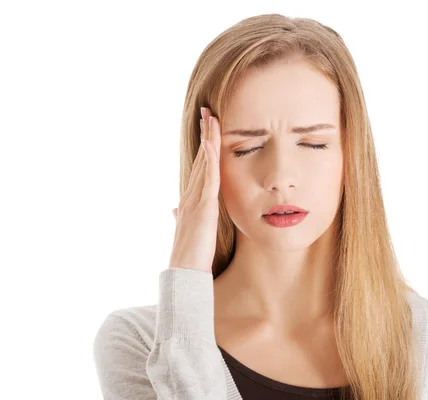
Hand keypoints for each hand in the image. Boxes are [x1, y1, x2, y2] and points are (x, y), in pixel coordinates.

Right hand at [169, 107, 220, 271]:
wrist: (185, 271)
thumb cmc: (189, 253)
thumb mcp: (186, 230)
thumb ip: (180, 216)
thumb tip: (172, 209)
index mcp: (190, 198)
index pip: (200, 166)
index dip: (204, 146)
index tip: (207, 127)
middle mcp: (191, 194)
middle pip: (201, 158)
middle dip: (205, 133)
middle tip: (207, 111)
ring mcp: (196, 199)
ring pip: (204, 162)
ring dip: (208, 138)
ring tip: (211, 117)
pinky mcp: (204, 206)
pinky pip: (209, 178)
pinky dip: (211, 160)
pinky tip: (211, 143)